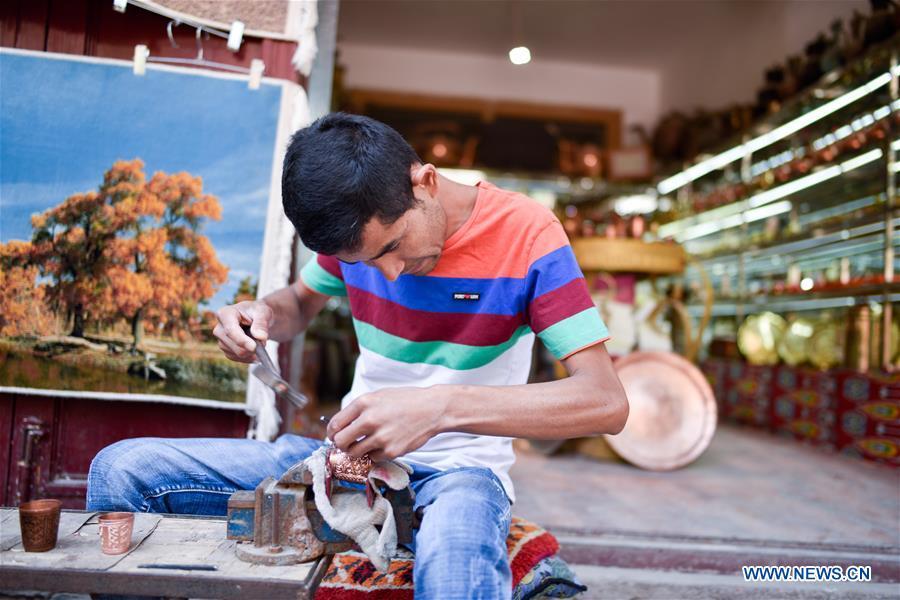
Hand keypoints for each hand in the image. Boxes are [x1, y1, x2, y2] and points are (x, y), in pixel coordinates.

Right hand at [213, 300, 273, 362]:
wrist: (256, 318)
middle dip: (252, 347)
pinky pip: (237, 359)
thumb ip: (261, 323)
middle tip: (263, 340)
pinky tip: (254, 350)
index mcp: (225, 314)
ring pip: (237, 354)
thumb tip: (260, 336)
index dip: (242, 340)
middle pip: (235, 346)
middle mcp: (219, 328)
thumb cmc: (258, 312)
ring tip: (258, 340)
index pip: (230, 330)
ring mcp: (220, 340)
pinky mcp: (225, 349)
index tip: (254, 347)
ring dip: (252, 351)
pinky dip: (249, 357)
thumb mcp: (263, 312)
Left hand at [326, 386, 449, 461]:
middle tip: (348, 443)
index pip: (335, 424)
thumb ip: (360, 410)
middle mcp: (370, 420)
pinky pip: (373, 458)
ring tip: (367, 444)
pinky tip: (384, 444)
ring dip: (357, 451)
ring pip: (354, 453)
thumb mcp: (379, 396)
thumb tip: (341, 426)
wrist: (433, 409)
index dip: (332, 433)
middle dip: (341, 444)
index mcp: (364, 403)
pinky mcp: (391, 451)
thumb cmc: (406, 401)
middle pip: (340, 441)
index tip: (335, 436)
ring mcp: (380, 437)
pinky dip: (375, 454)